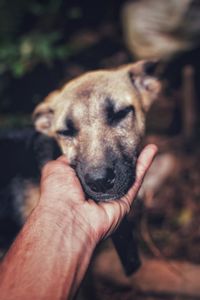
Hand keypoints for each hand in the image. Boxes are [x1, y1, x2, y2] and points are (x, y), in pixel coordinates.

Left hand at [39, 144, 156, 243]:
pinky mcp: (124, 201)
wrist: (68, 218)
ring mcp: (111, 195)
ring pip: (128, 172)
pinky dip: (144, 164)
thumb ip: (67, 159)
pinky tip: (150, 150)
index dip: (101, 150)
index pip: (94, 162)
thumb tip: (74, 151)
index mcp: (80, 181)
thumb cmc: (58, 194)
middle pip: (113, 168)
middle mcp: (97, 189)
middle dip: (121, 154)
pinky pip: (136, 180)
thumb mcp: (55, 168)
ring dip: (137, 157)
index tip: (108, 137)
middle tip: (127, 139)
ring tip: (143, 142)